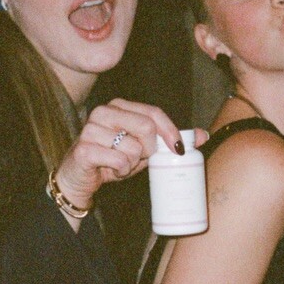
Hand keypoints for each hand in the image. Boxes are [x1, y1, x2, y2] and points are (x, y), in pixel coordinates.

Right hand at [51, 99, 204, 209]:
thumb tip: (203, 135)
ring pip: (132, 147)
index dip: (170, 130)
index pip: (153, 112)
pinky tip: (110, 169)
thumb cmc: (113, 159)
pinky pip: (119, 161)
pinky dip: (120, 170)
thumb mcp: (144, 148)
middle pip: (145, 127)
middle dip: (150, 149)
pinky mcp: (84, 149)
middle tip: (140, 157)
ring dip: (132, 163)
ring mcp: (91, 129)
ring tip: (120, 163)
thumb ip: (169, 140)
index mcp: (119, 106)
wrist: (79, 178)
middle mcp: (103, 112)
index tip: (179, 148)